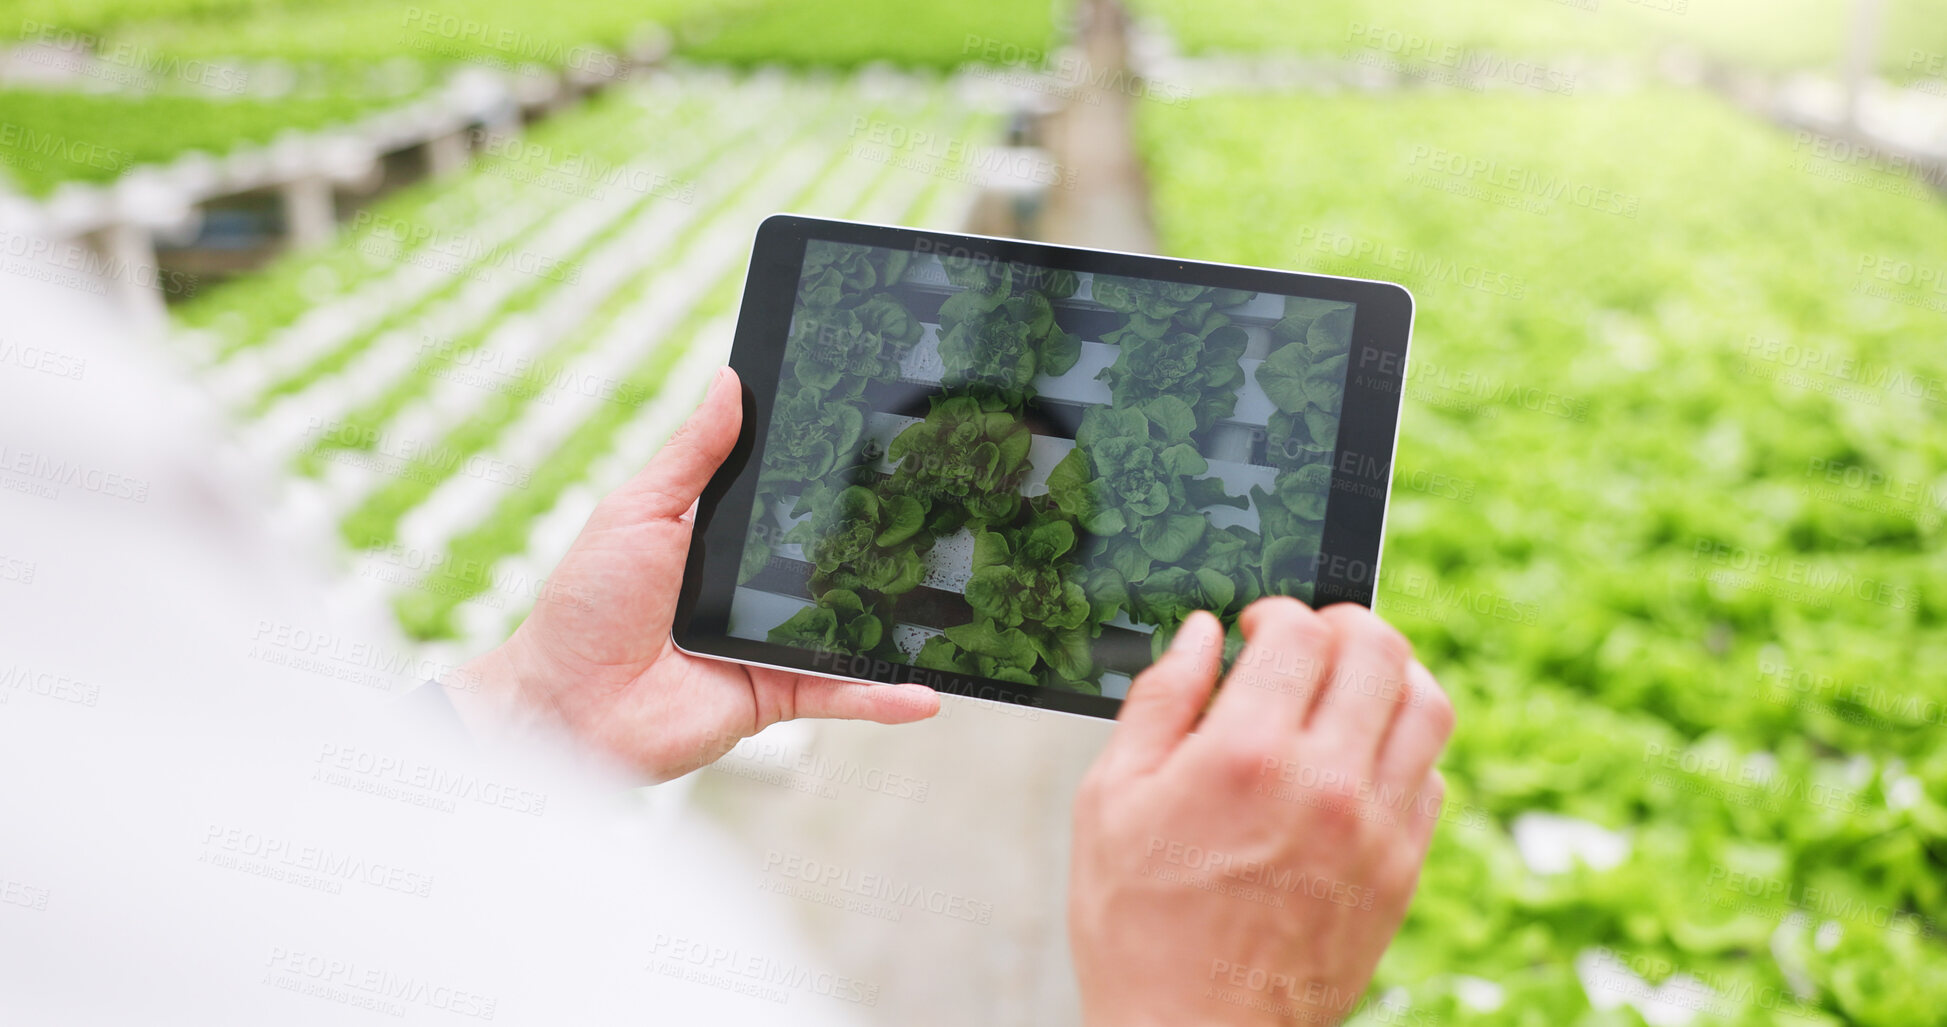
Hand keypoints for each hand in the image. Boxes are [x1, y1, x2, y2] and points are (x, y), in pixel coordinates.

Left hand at [444, 367, 939, 780]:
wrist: (563, 707)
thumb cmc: (584, 605)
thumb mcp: (639, 512)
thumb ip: (692, 454)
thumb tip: (730, 379)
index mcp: (722, 537)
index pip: (791, 499)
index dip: (833, 473)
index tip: (888, 439)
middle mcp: (754, 588)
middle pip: (834, 560)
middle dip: (888, 542)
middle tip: (949, 509)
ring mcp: (770, 643)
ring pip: (850, 627)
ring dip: (902, 619)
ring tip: (961, 596)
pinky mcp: (776, 696)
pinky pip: (838, 692)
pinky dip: (882, 696)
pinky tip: (928, 692)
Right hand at [1068, 600, 1453, 1026]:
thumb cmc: (1139, 928)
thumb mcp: (1110, 800)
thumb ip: (1158, 702)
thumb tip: (1199, 635)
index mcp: (1246, 756)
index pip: (1303, 632)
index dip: (1278, 612)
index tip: (1257, 627)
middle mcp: (1325, 783)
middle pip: (1379, 649)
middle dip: (1341, 626)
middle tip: (1307, 646)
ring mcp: (1375, 829)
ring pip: (1427, 705)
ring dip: (1389, 676)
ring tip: (1346, 689)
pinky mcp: (1402, 870)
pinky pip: (1432, 776)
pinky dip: (1402, 748)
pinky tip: (1356, 760)